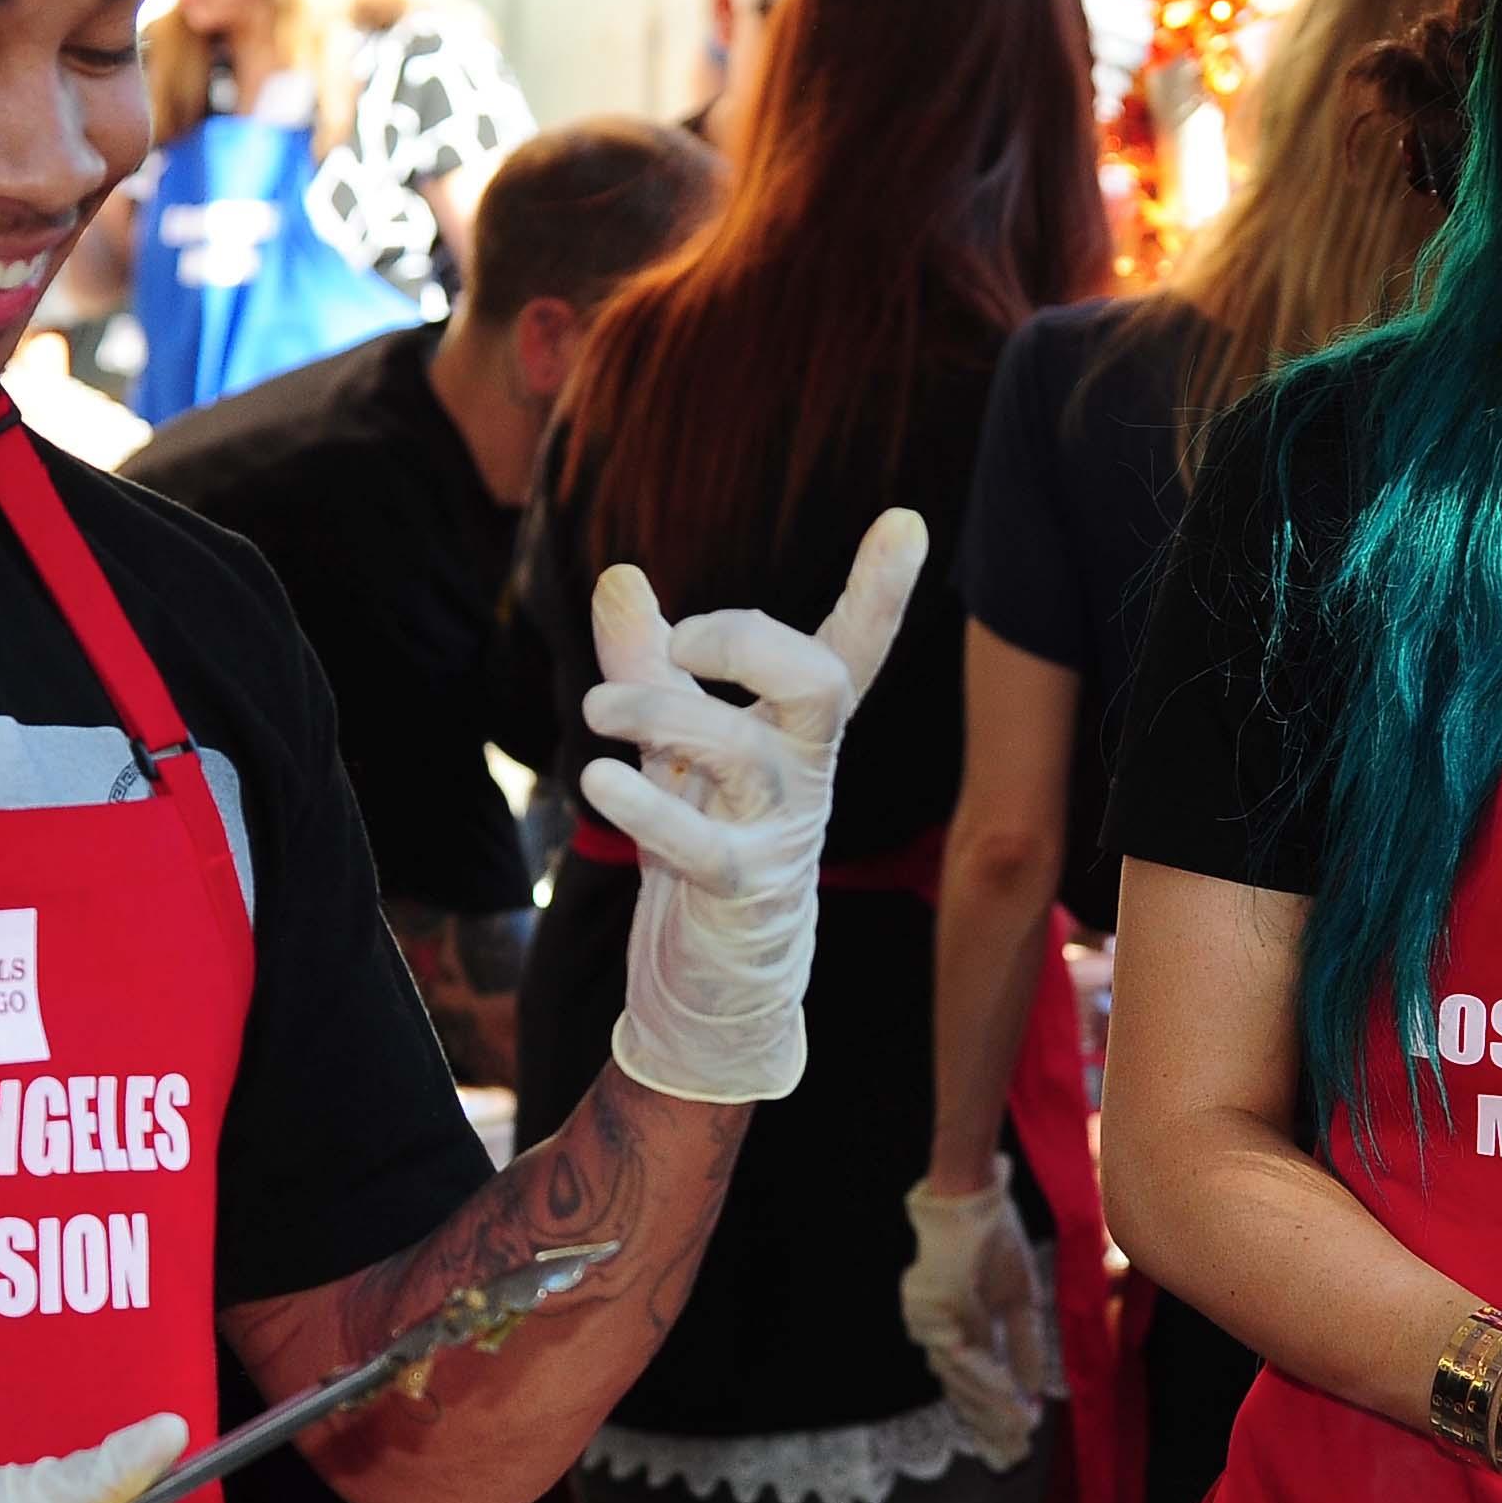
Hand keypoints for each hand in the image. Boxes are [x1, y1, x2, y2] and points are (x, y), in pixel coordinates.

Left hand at [578, 510, 926, 1103]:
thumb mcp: (674, 745)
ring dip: (660, 713)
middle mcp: (803, 773)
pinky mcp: (740, 892)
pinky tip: (600, 778)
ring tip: (596, 708)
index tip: (905, 521)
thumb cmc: (705, 842)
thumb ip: (650, 662)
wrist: (721, 981)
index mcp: (797, 731)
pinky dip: (643, 807)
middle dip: (746, 639)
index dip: (880, 591)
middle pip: (818, 683)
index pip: (851, 651)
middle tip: (678, 641)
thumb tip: (622, 574)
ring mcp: (779, 833)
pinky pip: (701, 844)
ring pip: (743, 752)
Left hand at [902, 1170, 1045, 1467]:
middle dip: (989, 1426)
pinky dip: (990, 1382)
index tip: (1011, 1445)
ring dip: (993, 1410)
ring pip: (961, 1381)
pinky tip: (1012, 1403)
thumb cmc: (996, 1241)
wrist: (975, 1200)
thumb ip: (1023, 1345)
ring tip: (1020, 1434)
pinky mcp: (935, 1313)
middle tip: (1012, 1457)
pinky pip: (965, 1358)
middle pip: (960, 1392)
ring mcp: (931, 1324)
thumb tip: (1033, 1390)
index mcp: (955, 1330)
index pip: (969, 1384)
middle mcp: (935, 1333)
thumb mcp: (1021, 1299)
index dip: (990, 1416)